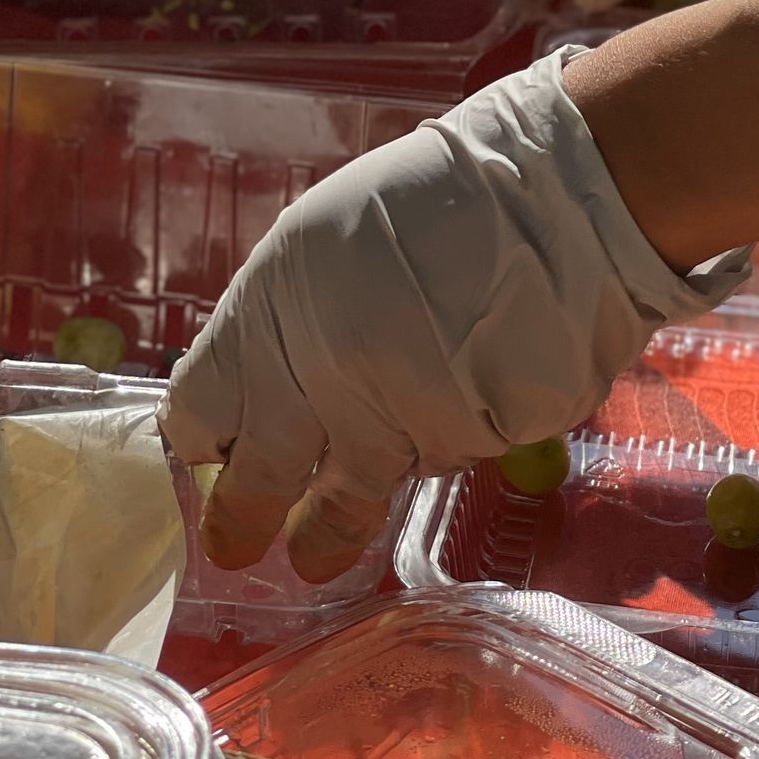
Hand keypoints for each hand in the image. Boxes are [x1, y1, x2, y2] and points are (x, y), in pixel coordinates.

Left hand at [160, 51, 750, 581]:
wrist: (556, 201)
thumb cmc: (434, 202)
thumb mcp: (325, 242)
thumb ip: (284, 320)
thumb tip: (262, 392)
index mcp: (273, 311)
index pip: (203, 406)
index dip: (202, 437)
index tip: (208, 456)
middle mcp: (323, 376)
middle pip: (263, 476)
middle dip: (243, 520)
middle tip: (235, 549)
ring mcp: (399, 419)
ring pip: (352, 488)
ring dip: (331, 526)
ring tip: (314, 557)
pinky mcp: (465, 448)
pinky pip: (434, 462)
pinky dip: (431, 449)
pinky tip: (448, 411)